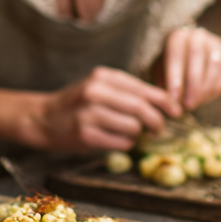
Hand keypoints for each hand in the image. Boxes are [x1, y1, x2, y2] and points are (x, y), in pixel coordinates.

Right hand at [27, 67, 179, 152]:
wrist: (44, 118)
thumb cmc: (79, 103)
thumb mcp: (100, 87)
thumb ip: (128, 92)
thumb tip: (165, 105)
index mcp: (103, 77)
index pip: (144, 89)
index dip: (165, 102)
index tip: (176, 111)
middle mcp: (96, 92)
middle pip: (141, 108)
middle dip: (156, 121)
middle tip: (159, 129)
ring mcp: (89, 114)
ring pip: (133, 127)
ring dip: (138, 134)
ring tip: (130, 134)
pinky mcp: (85, 135)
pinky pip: (120, 142)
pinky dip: (125, 144)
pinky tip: (116, 140)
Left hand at [157, 26, 220, 110]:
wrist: (187, 55)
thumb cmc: (170, 67)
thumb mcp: (161, 71)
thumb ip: (164, 82)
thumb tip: (170, 101)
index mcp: (177, 36)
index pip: (176, 54)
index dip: (175, 78)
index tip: (174, 98)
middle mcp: (197, 35)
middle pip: (197, 57)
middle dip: (193, 85)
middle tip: (189, 104)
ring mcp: (215, 41)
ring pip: (215, 64)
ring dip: (207, 88)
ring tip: (198, 103)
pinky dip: (220, 86)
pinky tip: (210, 97)